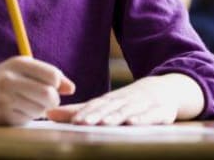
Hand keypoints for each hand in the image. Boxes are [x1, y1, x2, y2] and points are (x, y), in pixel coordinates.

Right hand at [0, 56, 74, 124]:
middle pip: (49, 95)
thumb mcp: (18, 70)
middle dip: (52, 101)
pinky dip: (25, 117)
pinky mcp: (1, 116)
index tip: (50, 86)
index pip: (52, 75)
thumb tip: (71, 88)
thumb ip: (45, 75)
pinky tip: (13, 111)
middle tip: (43, 100)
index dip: (57, 84)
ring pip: (40, 110)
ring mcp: (4, 99)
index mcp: (16, 63)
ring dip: (38, 111)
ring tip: (24, 104)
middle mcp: (10, 79)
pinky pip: (27, 120)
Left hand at [47, 76, 179, 125]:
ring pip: (127, 111)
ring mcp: (142, 106)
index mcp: (110, 100)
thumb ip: (78, 111)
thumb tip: (48, 114)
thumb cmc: (128, 101)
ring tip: (103, 123)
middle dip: (94, 115)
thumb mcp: (104, 105)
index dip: (83, 112)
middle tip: (80, 123)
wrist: (164, 90)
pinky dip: (142, 119)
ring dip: (115, 117)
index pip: (94, 105)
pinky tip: (133, 123)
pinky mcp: (160, 112)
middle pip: (108, 108)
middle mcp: (124, 101)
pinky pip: (151, 116)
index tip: (72, 121)